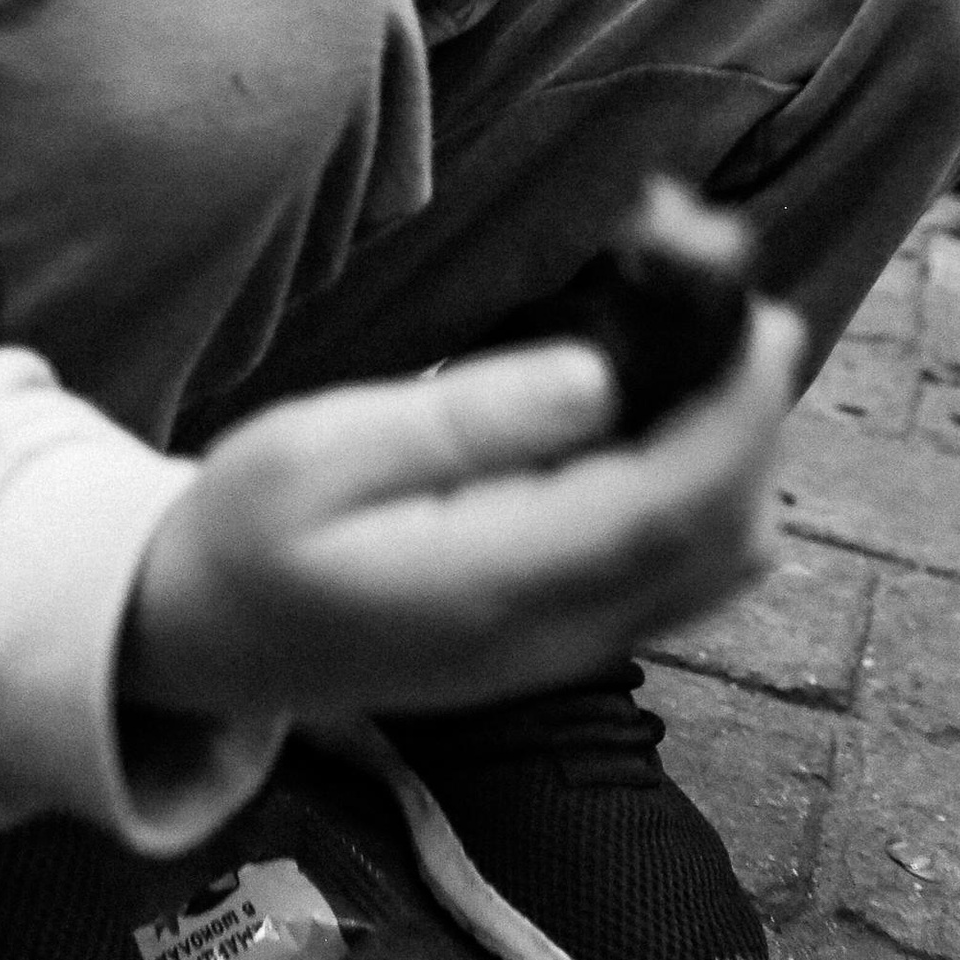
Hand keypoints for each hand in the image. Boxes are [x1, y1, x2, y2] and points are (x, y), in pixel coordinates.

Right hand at [120, 301, 798, 722]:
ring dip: (738, 462)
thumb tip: (598, 376)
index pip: (666, 506)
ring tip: (713, 354)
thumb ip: (461, 421)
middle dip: (749, 421)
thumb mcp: (317, 452)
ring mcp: (561, 652)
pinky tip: (675, 427)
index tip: (759, 318)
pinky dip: (708, 501)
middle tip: (740, 307)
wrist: (201, 638)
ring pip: (711, 569)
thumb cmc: (247, 529)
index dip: (734, 415)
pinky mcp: (556, 645)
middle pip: (715, 539)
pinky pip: (676, 584)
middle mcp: (551, 637)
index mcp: (491, 586)